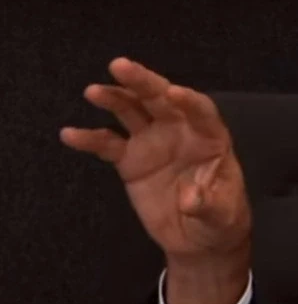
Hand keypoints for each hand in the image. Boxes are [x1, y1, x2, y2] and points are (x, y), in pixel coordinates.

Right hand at [60, 58, 251, 289]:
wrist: (197, 237)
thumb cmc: (220, 219)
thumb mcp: (221, 215)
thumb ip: (209, 204)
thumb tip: (192, 200)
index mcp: (210, 138)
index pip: (201, 112)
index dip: (188, 101)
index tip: (173, 92)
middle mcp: (180, 131)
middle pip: (161, 100)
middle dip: (143, 82)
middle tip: (120, 66)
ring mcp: (153, 142)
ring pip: (132, 112)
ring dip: (114, 98)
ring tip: (94, 91)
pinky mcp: (131, 160)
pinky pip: (108, 144)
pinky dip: (90, 138)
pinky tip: (70, 134)